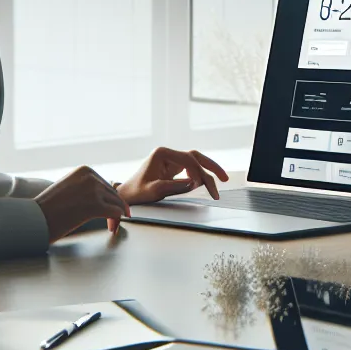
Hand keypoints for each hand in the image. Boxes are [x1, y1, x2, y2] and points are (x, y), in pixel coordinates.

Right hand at [34, 166, 129, 241]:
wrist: (34, 219)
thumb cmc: (48, 208)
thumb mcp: (69, 187)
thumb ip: (85, 187)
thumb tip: (103, 196)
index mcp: (84, 170)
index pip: (105, 185)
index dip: (108, 199)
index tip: (107, 210)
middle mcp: (90, 177)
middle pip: (113, 194)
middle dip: (113, 208)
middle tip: (111, 222)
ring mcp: (93, 190)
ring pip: (117, 203)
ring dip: (116, 216)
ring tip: (111, 226)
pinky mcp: (95, 205)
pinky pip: (116, 212)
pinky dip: (116, 221)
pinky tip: (112, 228)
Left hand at [113, 147, 230, 230]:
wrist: (126, 196)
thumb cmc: (136, 193)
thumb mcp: (153, 191)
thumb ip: (173, 186)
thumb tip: (194, 183)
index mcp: (162, 153)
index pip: (188, 159)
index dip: (199, 172)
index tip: (203, 186)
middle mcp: (168, 154)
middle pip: (196, 156)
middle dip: (211, 166)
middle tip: (224, 178)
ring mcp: (171, 160)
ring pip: (196, 162)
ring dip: (209, 170)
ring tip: (221, 180)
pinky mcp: (173, 168)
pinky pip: (191, 169)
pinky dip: (200, 176)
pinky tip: (206, 185)